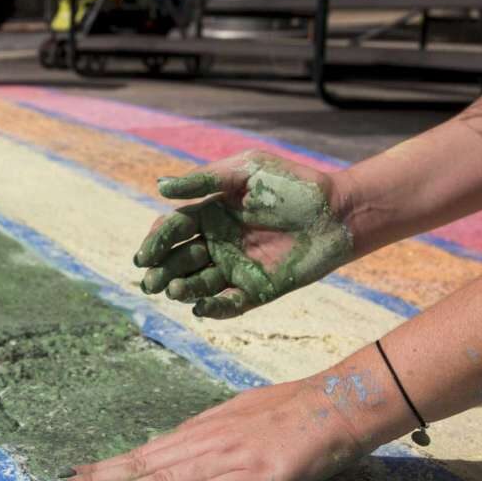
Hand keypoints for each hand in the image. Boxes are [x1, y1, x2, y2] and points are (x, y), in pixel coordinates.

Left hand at [44, 377, 365, 480]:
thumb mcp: (241, 414)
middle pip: (142, 465)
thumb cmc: (295, 410)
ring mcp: (228, 458)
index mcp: (203, 428)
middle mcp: (206, 441)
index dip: (106, 465)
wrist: (339, 403)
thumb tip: (177, 445)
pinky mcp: (253, 479)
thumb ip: (209, 432)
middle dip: (97, 479)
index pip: (144, 451)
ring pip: (162, 479)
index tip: (72, 473)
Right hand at [134, 150, 353, 317]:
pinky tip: (200, 307)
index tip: (146, 254)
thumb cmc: (292, 185)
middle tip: (150, 280)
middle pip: (180, 260)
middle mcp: (217, 243)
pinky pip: (228, 304)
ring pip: (198, 284)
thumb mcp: (245, 171)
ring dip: (182, 289)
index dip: (157, 241)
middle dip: (161, 271)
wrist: (336, 212)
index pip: (174, 229)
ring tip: (173, 291)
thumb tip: (160, 187)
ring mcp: (235, 268)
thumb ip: (204, 180)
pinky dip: (213, 308)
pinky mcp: (255, 290)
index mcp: (210, 214)